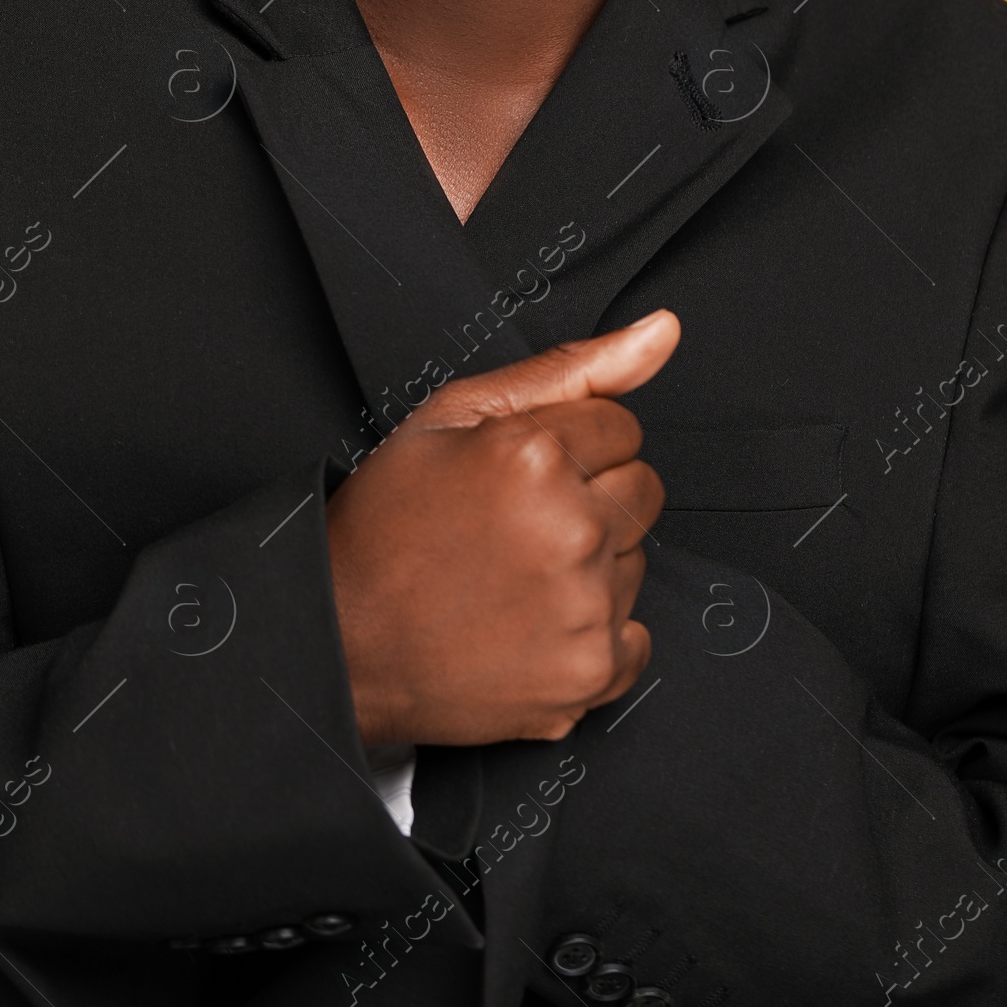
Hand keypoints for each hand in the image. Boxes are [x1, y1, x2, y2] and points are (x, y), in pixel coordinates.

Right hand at [326, 310, 678, 747]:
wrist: (343, 639)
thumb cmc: (388, 526)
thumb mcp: (456, 416)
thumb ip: (571, 368)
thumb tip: (662, 332)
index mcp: (534, 456)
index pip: (621, 424)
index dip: (569, 443)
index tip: (523, 471)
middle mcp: (569, 530)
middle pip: (643, 487)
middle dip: (593, 494)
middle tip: (520, 521)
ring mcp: (584, 608)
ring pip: (638, 558)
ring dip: (594, 562)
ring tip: (516, 573)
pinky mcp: (590, 674)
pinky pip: (638, 636)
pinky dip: (594, 633)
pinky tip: (533, 622)